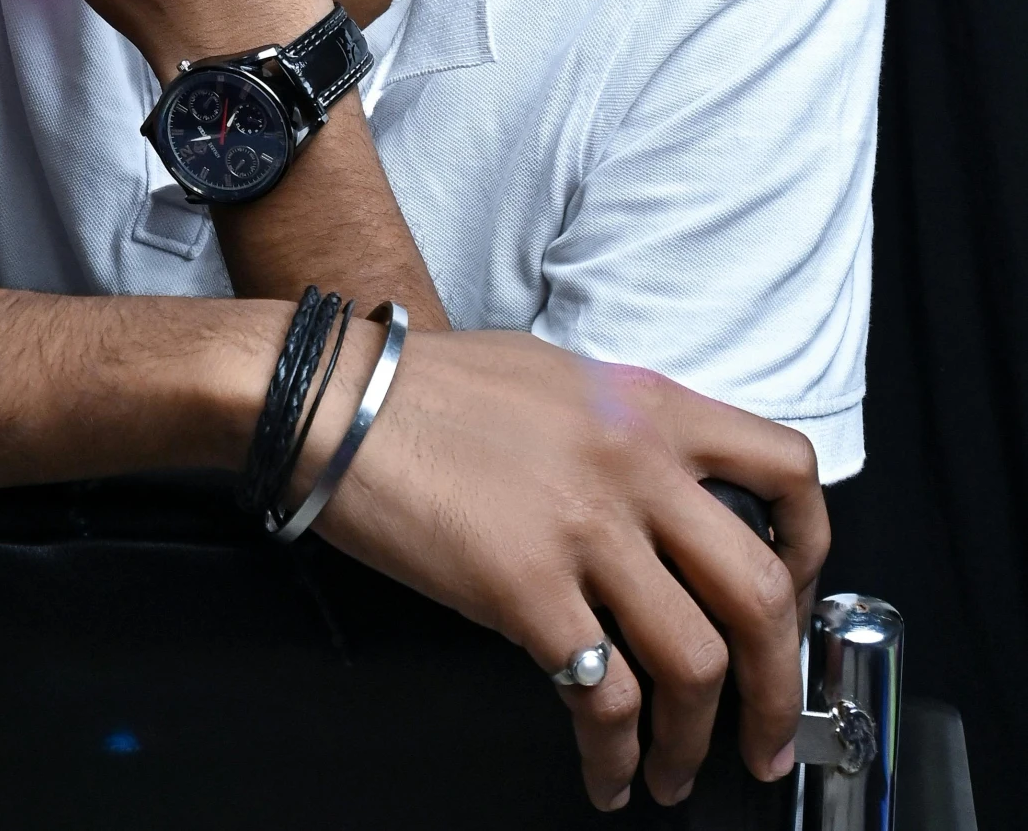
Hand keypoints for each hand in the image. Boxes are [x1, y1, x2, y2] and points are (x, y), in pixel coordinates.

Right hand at [309, 327, 825, 810]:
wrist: (335, 396)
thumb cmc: (426, 386)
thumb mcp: (555, 378)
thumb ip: (625, 429)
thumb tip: (666, 495)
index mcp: (648, 405)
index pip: (788, 470)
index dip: (813, 549)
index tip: (799, 597)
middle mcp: (634, 463)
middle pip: (763, 592)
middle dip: (781, 687)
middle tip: (771, 732)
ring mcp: (585, 527)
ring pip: (697, 661)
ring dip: (699, 739)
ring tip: (679, 771)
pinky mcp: (526, 588)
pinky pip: (604, 697)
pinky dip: (616, 754)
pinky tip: (606, 771)